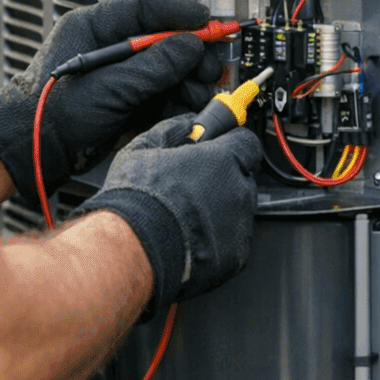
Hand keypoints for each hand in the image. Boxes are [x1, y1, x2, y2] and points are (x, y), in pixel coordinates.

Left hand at [0, 0, 222, 203]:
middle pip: (161, 41)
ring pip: (164, 71)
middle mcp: (109, 50)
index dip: (178, 14)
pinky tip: (190, 106)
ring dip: (187, 81)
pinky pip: (159, 95)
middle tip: (211, 64)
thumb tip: (190, 48)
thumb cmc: (51, 112)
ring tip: (202, 91)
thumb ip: (153, 66)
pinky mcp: (124, 102)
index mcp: (94, 29)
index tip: (206, 20)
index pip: (144, 10)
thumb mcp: (109, 86)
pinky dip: (177, 101)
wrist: (36, 151)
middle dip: (190, 54)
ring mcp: (118, 77)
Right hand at [73, 115, 262, 317]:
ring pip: (239, 210)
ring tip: (187, 215)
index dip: (232, 145)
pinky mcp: (236, 255)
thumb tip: (184, 123)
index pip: (247, 143)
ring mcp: (240, 225)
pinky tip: (191, 236)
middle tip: (194, 185)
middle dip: (224, 179)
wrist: (132, 250)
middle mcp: (238, 191)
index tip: (220, 149)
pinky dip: (218, 238)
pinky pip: (234, 240)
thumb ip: (171, 130)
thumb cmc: (137, 201)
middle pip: (244, 177)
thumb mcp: (143, 149)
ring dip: (222, 209)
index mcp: (223, 160)